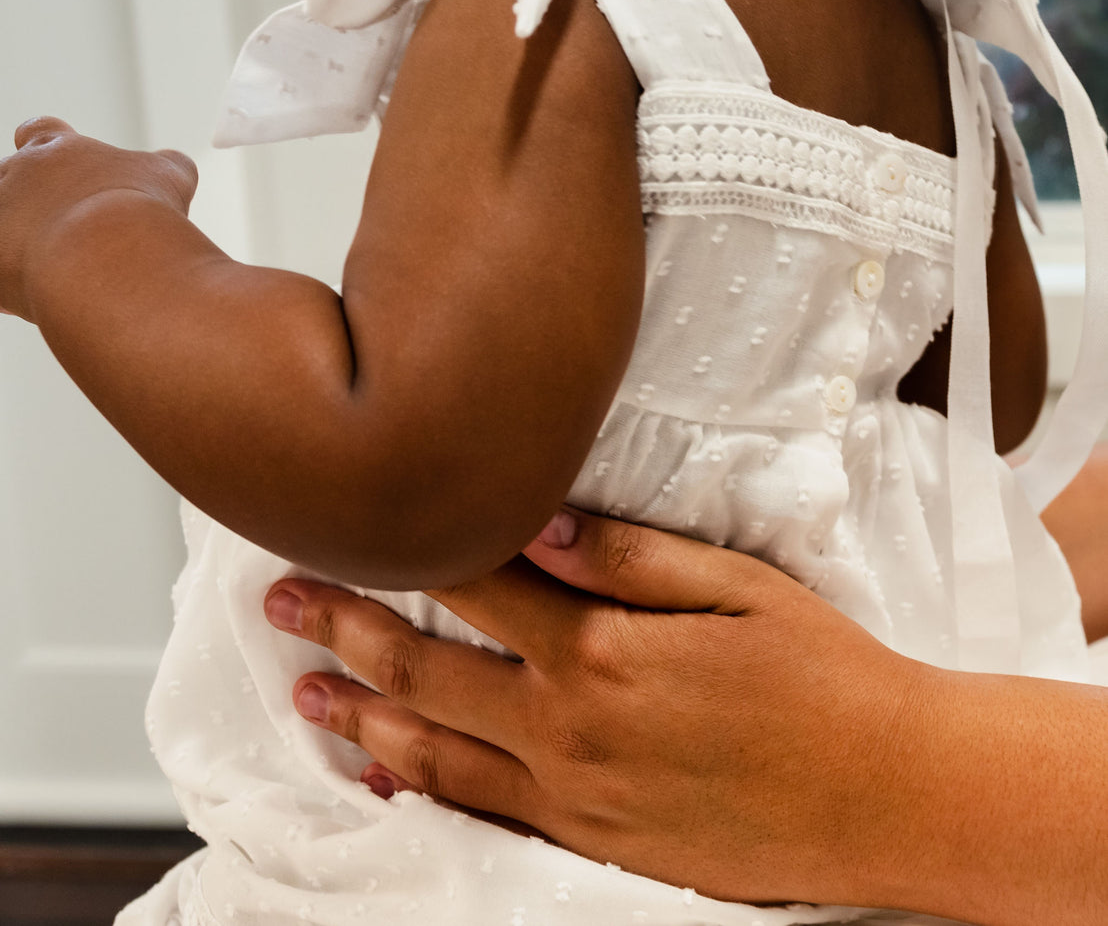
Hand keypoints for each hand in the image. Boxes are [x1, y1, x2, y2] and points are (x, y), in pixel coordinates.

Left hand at [0, 117, 196, 319]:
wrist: (110, 257)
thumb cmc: (138, 211)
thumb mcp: (170, 177)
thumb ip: (170, 166)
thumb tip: (177, 167)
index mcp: (58, 148)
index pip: (42, 131)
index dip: (52, 151)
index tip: (69, 174)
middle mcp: (17, 174)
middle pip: (16, 183)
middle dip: (41, 207)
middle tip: (81, 236)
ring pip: (5, 229)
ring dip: (26, 245)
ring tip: (69, 271)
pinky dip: (17, 287)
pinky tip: (51, 296)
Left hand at [264, 510, 930, 906]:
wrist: (889, 794)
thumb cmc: (824, 676)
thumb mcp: (737, 588)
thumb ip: (628, 555)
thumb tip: (536, 520)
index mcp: (602, 649)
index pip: (476, 582)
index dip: (402, 550)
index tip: (346, 528)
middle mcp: (571, 726)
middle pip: (428, 666)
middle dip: (345, 628)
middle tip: (281, 603)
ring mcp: (575, 793)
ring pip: (435, 749)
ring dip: (360, 712)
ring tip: (303, 688)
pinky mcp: (594, 843)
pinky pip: (484, 815)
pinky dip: (421, 791)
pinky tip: (382, 775)